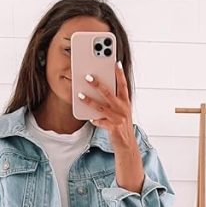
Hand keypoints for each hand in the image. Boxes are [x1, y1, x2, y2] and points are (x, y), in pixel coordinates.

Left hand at [76, 60, 143, 191]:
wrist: (126, 144)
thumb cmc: (120, 125)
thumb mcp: (120, 111)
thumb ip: (112, 101)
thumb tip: (99, 90)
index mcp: (126, 102)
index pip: (123, 84)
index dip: (119, 74)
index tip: (115, 62)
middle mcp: (123, 108)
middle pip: (109, 92)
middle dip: (98, 83)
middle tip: (88, 76)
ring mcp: (118, 117)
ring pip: (101, 106)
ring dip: (89, 100)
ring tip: (79, 94)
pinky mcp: (113, 127)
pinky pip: (100, 121)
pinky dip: (94, 119)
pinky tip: (88, 117)